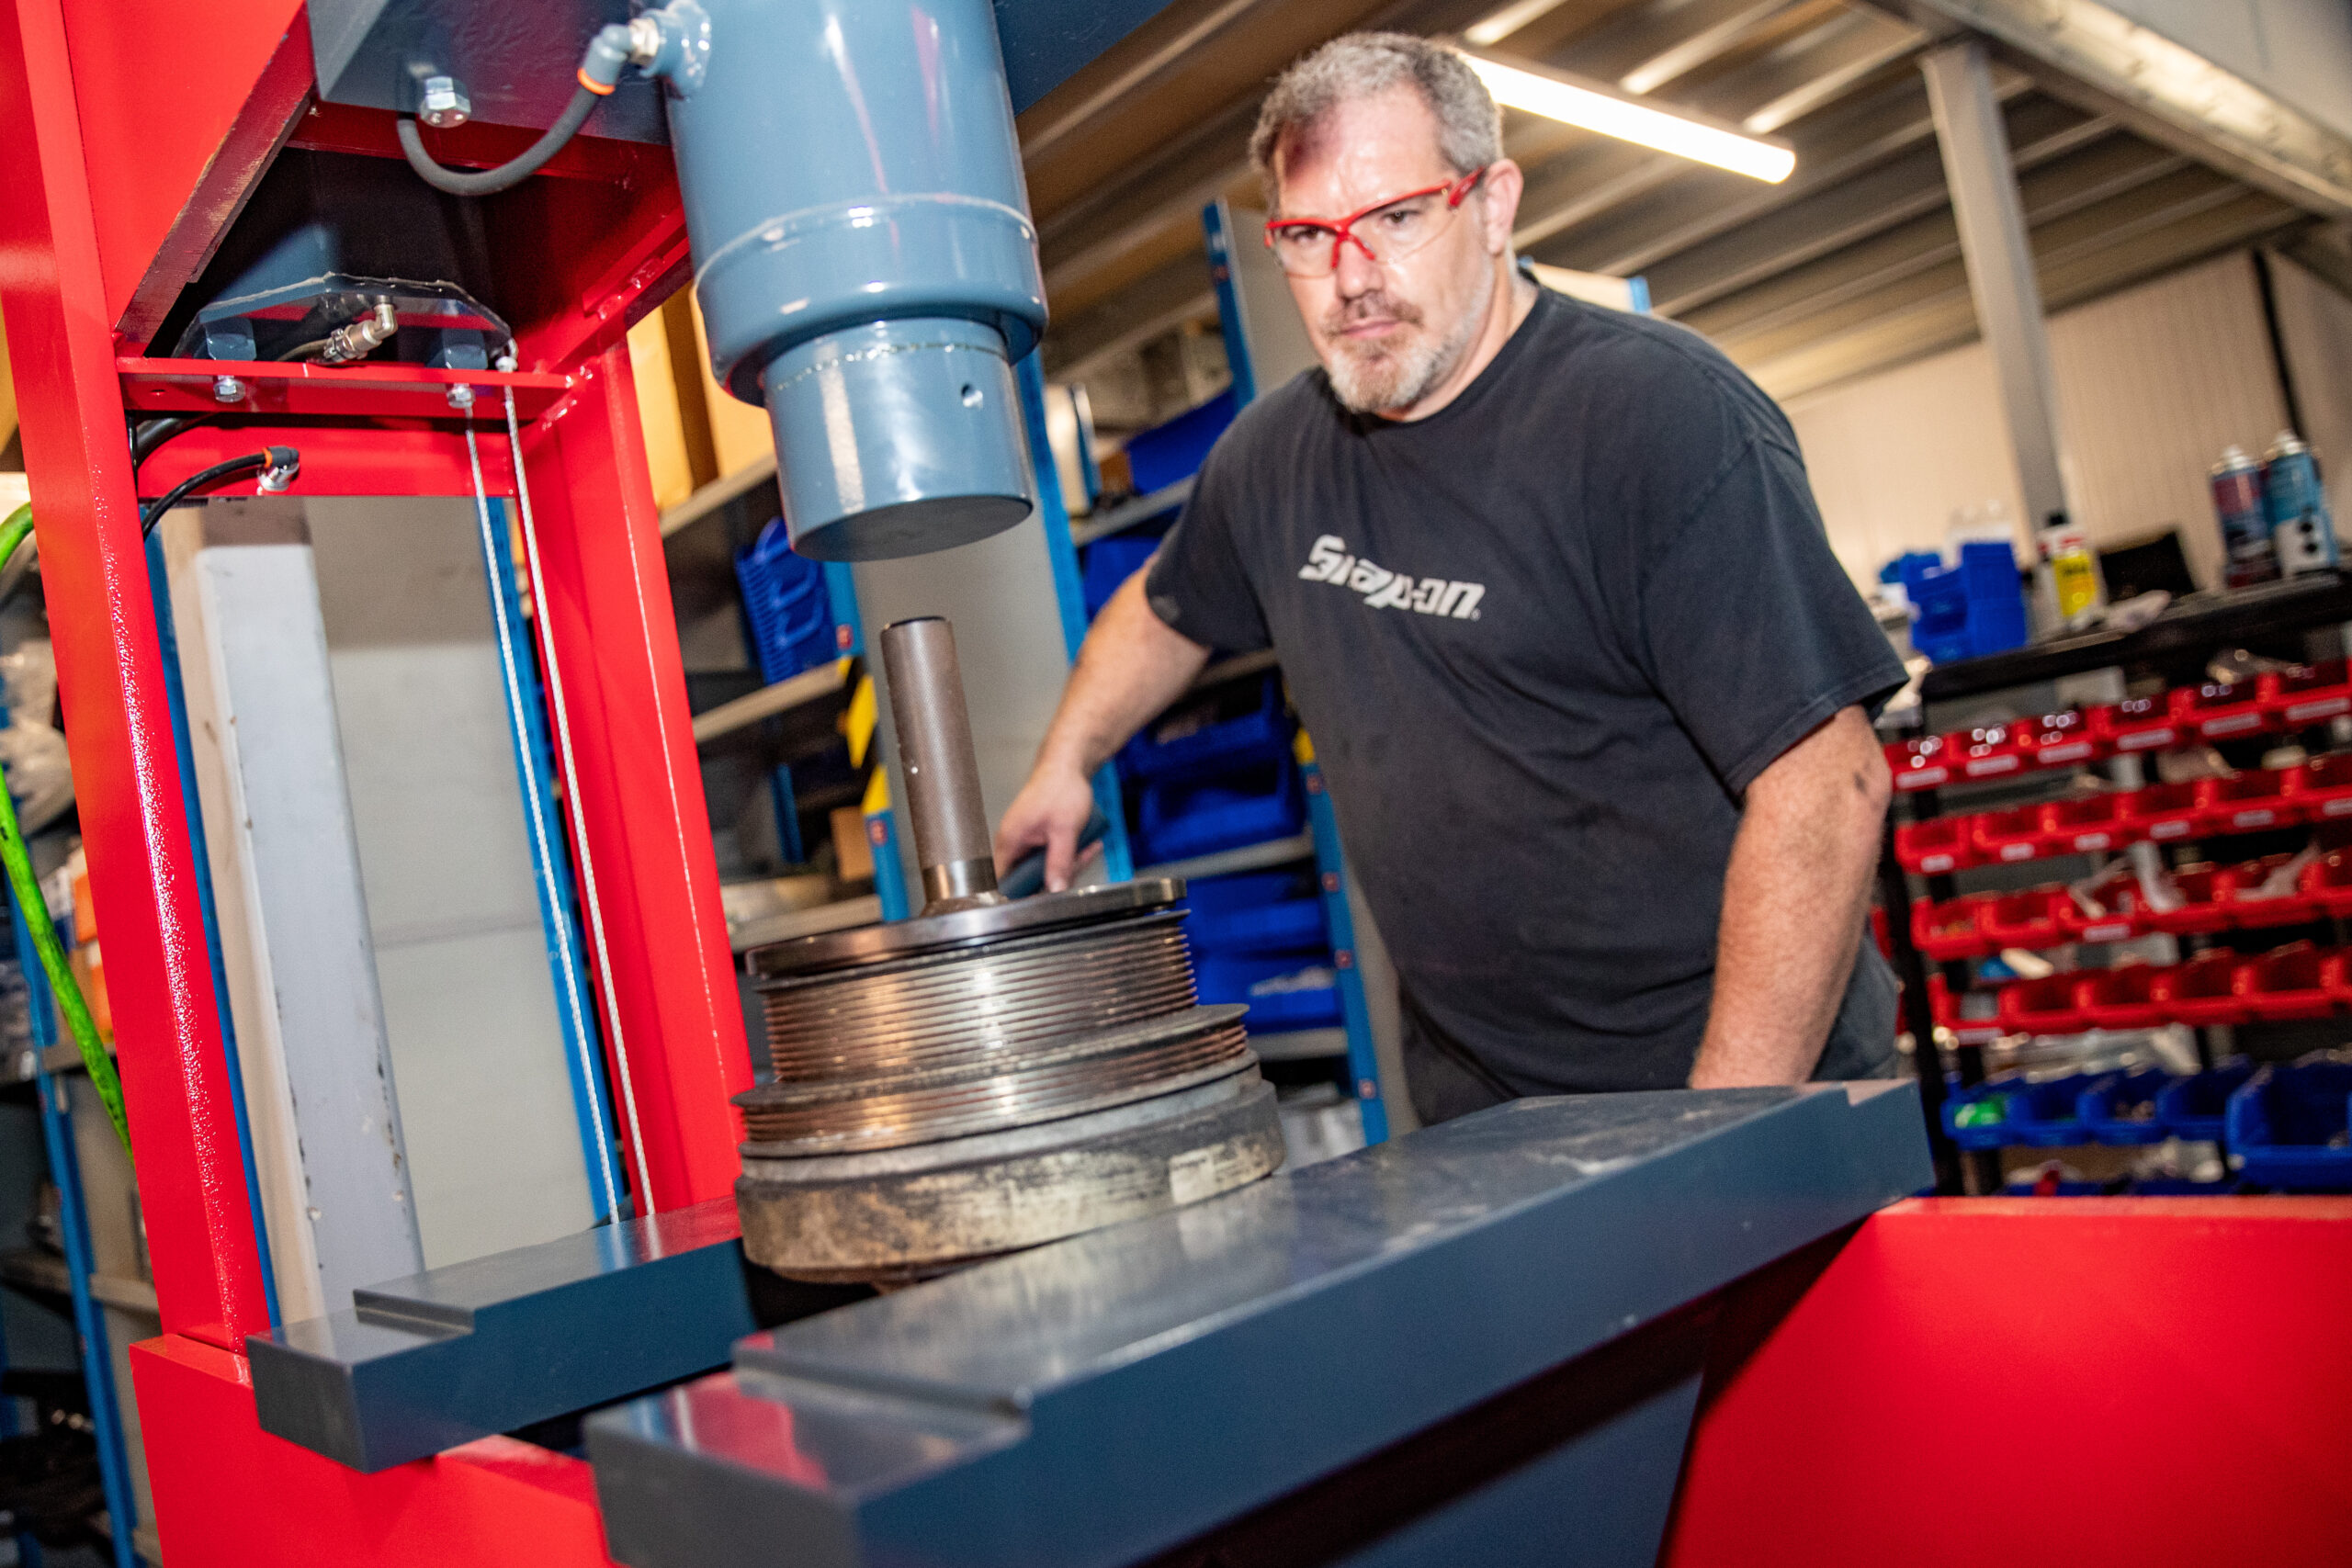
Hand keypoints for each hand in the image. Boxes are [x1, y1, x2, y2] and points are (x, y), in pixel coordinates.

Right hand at [994, 760, 1098, 892]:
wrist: (1068, 765)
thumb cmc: (1061, 789)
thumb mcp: (1065, 830)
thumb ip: (1059, 862)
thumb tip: (1055, 890)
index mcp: (1010, 841)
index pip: (1003, 882)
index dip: (1022, 895)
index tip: (1045, 898)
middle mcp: (1013, 843)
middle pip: (1029, 878)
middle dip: (1059, 874)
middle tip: (1080, 861)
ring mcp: (1026, 841)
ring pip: (1045, 868)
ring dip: (1069, 863)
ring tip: (1090, 846)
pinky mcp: (1037, 838)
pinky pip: (1051, 856)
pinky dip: (1070, 853)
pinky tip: (1088, 843)